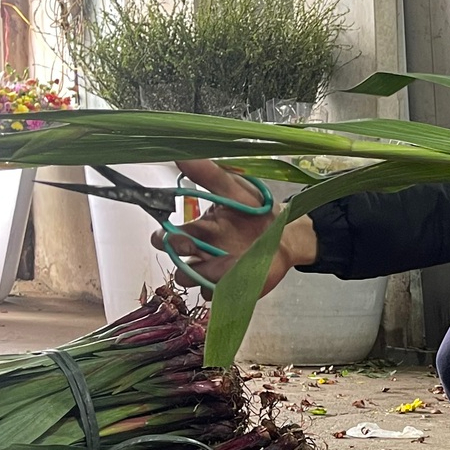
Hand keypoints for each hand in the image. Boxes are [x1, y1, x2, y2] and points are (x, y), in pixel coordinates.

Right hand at [158, 159, 316, 295]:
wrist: (286, 234)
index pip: (166, 237)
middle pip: (175, 261)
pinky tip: (237, 274)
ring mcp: (213, 273)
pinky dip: (220, 287)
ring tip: (227, 260)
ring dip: (203, 272)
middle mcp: (201, 252)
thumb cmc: (257, 210)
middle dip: (179, 256)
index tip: (169, 234)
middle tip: (193, 247)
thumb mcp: (233, 188)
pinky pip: (213, 294)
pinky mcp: (228, 287)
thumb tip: (180, 154)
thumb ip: (208, 175)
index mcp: (198, 229)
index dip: (162, 238)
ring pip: (192, 280)